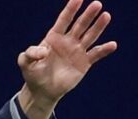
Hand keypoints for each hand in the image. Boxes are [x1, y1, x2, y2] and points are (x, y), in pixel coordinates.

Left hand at [17, 0, 117, 118]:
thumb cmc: (33, 74)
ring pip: (90, 36)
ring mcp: (77, 51)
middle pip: (80, 25)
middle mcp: (68, 41)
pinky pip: (96, 54)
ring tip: (106, 16)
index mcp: (54, 37)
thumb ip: (30, 54)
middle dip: (88, 15)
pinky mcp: (84, 63)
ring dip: (99, 26)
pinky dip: (104, 50)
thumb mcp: (25, 62)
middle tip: (97, 4)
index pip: (64, 19)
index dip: (71, 9)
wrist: (43, 91)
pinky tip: (112, 45)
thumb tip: (44, 51)